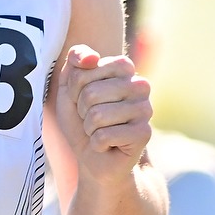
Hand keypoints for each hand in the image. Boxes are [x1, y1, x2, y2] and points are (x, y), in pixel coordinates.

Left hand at [53, 45, 152, 184]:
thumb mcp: (69, 87)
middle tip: (92, 120)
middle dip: (82, 111)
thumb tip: (91, 57)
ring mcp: (145, 109)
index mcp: (124, 67)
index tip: (83, 99)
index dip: (75, 89)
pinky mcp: (144, 133)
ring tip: (99, 131)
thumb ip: (74, 61)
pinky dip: (97, 144)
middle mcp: (140, 84)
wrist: (93, 157)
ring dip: (89, 129)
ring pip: (97, 115)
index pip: (86, 69)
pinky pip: (104, 136)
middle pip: (91, 93)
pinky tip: (108, 145)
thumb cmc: (82, 120)